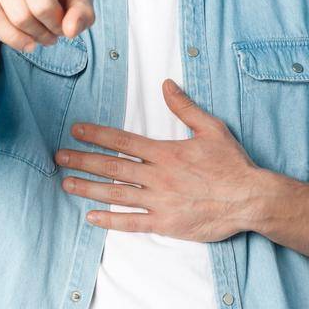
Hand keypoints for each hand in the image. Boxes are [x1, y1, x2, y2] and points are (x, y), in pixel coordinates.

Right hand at [0, 0, 95, 53]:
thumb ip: (83, 12)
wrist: (11, 2)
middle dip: (54, 25)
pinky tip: (28, 44)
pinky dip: (17, 40)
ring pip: (20, 17)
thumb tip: (70, 29)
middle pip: (40, 2)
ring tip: (45, 37)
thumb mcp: (75, 1)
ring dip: (38, 35)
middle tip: (58, 31)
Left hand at [54, 79, 274, 241]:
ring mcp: (159, 202)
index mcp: (165, 152)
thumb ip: (185, 107)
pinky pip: (131, 223)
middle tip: (59, 157)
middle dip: (83, 160)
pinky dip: (110, 220)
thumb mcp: (211, 128)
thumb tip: (166, 84)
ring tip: (66, 183)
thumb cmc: (232, 164)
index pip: (123, 141)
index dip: (97, 135)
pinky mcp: (165, 223)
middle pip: (112, 167)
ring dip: (88, 188)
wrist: (249, 199)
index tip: (76, 131)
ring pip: (116, 194)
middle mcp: (157, 176)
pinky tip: (91, 217)